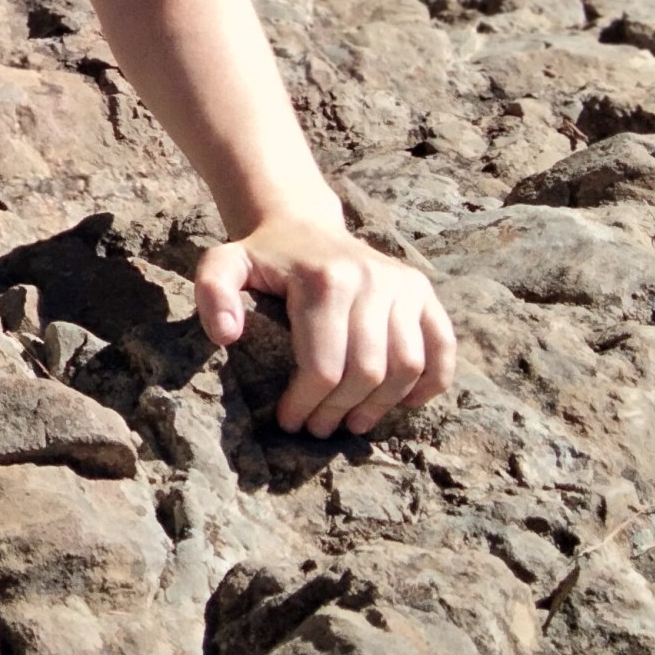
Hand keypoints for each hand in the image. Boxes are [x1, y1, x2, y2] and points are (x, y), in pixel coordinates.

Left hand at [195, 212, 457, 435]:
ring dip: (382, 405)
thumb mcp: (224, 265)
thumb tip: (227, 336)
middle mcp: (371, 280)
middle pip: (367, 372)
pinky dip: (431, 382)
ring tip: (353, 422)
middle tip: (318, 428)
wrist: (303, 226)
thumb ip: (212, 293)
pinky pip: (442, 347)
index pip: (323, 365)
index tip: (289, 421)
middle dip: (340, 411)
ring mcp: (402, 285)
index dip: (306, 403)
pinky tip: (405, 403)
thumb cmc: (262, 258)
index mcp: (323, 281)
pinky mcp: (423, 291)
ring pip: (406, 366)